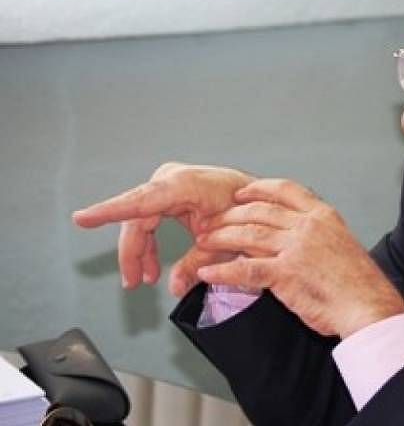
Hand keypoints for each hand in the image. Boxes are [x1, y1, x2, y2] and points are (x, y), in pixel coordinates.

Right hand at [72, 162, 254, 295]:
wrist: (258, 197)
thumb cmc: (245, 211)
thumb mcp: (223, 243)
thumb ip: (196, 264)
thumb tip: (174, 288)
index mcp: (183, 185)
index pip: (139, 202)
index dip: (109, 212)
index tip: (82, 218)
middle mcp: (171, 178)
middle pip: (137, 218)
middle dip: (132, 252)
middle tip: (131, 282)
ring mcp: (169, 182)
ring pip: (140, 220)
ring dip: (140, 251)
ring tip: (143, 278)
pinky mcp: (169, 191)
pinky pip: (149, 218)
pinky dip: (149, 242)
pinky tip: (150, 266)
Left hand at [195, 179, 403, 337]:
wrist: (367, 304)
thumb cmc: (357, 282)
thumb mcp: (340, 244)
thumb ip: (316, 235)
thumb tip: (291, 237)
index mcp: (322, 216)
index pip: (285, 190)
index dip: (258, 188)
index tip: (241, 192)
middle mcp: (308, 226)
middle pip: (260, 211)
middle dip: (231, 215)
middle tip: (212, 221)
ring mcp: (296, 248)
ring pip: (248, 234)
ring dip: (221, 237)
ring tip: (203, 242)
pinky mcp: (285, 274)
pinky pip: (245, 269)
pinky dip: (223, 271)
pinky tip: (208, 273)